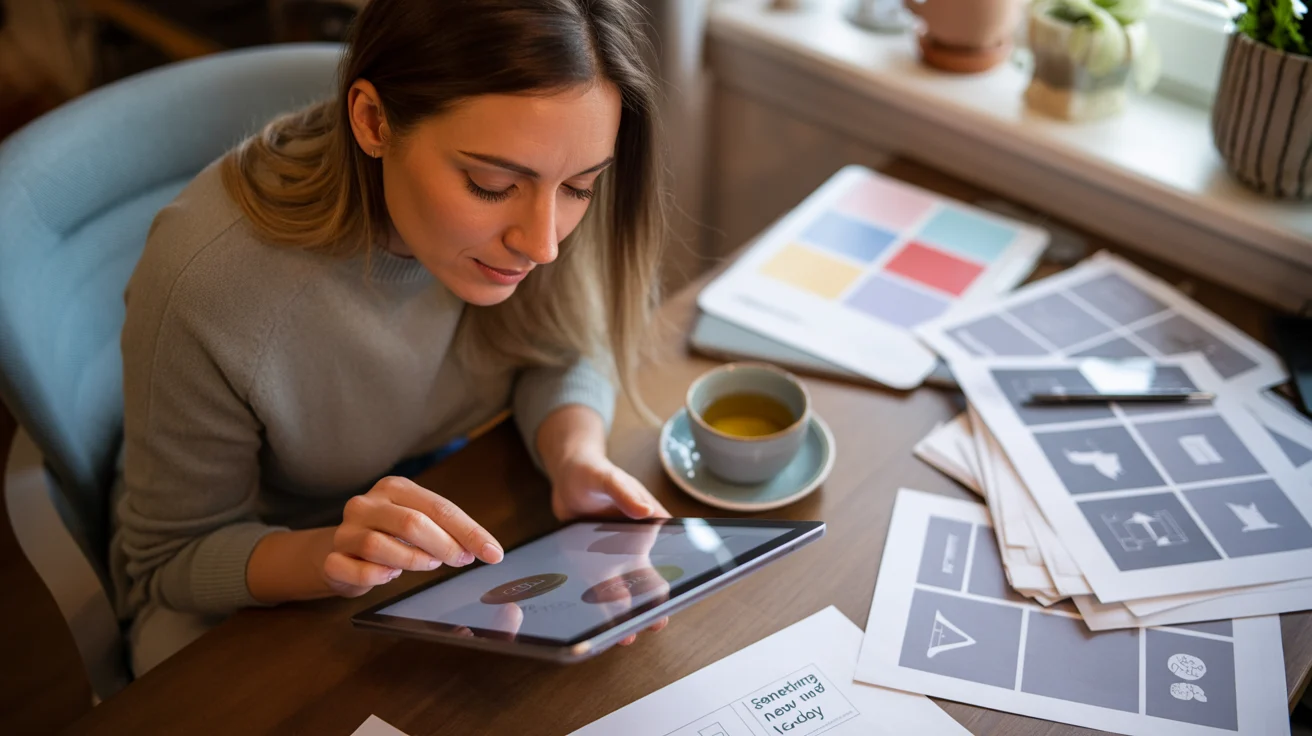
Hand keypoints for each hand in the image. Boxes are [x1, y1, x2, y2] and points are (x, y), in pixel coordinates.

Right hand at [323, 476, 503, 597]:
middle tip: (461, 561)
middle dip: (445, 546)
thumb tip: (484, 548)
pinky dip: (380, 577)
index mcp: (393, 488)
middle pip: (411, 522)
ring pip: (380, 545)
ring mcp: (345, 531)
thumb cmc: (388, 535)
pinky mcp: (331, 560)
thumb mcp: (419, 523)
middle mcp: (366, 504)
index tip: (493, 553)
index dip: (470, 532)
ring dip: (413, 560)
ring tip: (427, 564)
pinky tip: (390, 575)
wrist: (338, 553)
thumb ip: (448, 530)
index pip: (439, 508)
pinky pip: (359, 570)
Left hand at [548, 449, 671, 644]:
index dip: (672, 578)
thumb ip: (625, 493)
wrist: (567, 475)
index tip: (672, 599)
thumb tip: (645, 510)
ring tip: (624, 635)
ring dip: (623, 612)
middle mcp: (635, 546)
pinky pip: (594, 587)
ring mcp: (613, 558)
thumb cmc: (594, 472)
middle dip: (650, 605)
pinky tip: (591, 620)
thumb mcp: (609, 478)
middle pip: (647, 581)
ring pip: (622, 591)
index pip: (668, 556)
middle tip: (652, 625)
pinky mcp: (591, 563)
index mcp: (650, 527)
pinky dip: (595, 604)